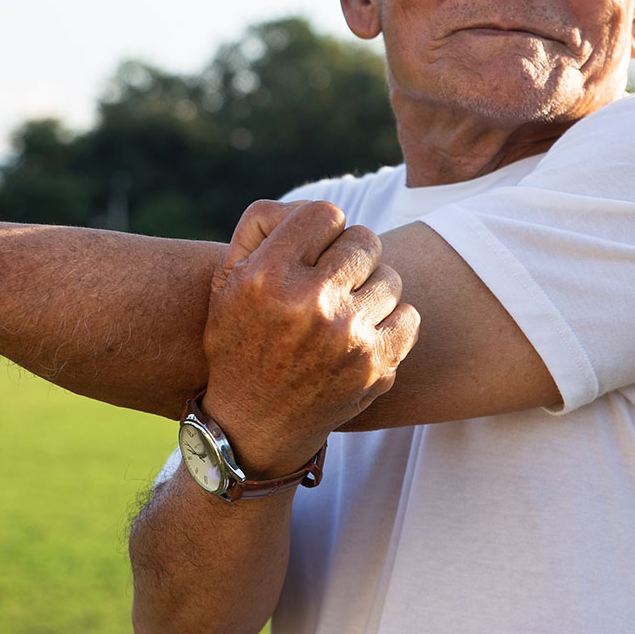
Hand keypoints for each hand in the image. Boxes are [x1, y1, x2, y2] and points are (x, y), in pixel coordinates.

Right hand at [201, 200, 419, 477]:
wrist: (251, 426)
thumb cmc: (240, 341)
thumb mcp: (226, 280)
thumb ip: (260, 227)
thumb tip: (309, 207)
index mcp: (268, 276)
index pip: (326, 213)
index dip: (323, 227)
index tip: (314, 248)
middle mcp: (309, 304)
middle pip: (365, 240)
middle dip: (351, 254)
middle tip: (334, 276)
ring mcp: (347, 338)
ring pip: (390, 276)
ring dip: (371, 288)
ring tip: (346, 307)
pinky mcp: (375, 367)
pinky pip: (409, 316)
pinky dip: (390, 321)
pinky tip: (363, 331)